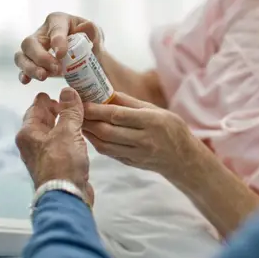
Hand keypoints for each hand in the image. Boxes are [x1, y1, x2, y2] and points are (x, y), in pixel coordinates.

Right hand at [15, 12, 102, 83]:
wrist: (87, 55)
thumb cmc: (89, 41)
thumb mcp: (95, 34)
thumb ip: (92, 30)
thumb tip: (85, 26)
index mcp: (58, 21)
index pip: (55, 29)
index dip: (57, 41)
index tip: (62, 54)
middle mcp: (41, 32)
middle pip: (30, 42)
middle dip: (41, 57)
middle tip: (56, 69)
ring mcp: (34, 47)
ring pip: (22, 56)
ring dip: (31, 68)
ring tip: (44, 77)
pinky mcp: (32, 61)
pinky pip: (22, 67)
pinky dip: (24, 74)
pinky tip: (27, 81)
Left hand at [15, 88, 93, 204]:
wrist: (66, 196)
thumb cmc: (62, 163)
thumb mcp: (68, 132)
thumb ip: (69, 110)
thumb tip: (68, 90)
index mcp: (28, 133)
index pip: (36, 107)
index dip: (49, 97)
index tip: (62, 91)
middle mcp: (31, 143)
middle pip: (43, 120)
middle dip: (57, 109)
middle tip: (74, 102)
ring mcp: (42, 155)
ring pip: (52, 132)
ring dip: (64, 124)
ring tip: (80, 116)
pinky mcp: (54, 165)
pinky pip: (59, 144)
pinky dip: (67, 136)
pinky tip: (79, 135)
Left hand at [82, 93, 200, 179]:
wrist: (183, 158)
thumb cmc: (171, 129)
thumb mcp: (156, 110)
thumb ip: (131, 103)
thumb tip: (107, 93)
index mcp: (151, 122)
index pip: (118, 115)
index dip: (97, 109)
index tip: (82, 102)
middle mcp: (143, 140)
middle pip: (108, 131)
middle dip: (88, 121)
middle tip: (75, 111)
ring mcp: (137, 154)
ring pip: (105, 145)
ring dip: (89, 133)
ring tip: (80, 122)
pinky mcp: (131, 163)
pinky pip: (110, 153)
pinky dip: (97, 143)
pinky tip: (92, 134)